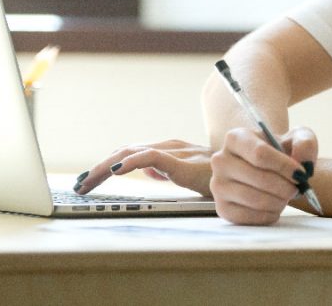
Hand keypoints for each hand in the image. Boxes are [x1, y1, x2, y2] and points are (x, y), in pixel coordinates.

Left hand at [73, 139, 212, 197]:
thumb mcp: (190, 174)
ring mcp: (177, 152)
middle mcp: (169, 147)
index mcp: (168, 150)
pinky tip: (116, 171)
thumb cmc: (225, 174)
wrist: (255, 171)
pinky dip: (131, 161)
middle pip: (124, 152)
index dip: (104, 165)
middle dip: (97, 169)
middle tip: (77, 185)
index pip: (128, 154)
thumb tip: (147, 171)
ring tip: (85, 181)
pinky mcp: (185, 162)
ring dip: (105, 167)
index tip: (85, 181)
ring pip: (132, 153)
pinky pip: (153, 158)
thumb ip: (169, 170)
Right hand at [209, 126, 317, 224]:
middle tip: (297, 189)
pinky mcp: (222, 208)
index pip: (260, 154)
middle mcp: (220, 160)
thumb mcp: (298, 138)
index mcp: (236, 137)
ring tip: (287, 196)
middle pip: (258, 178)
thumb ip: (305, 144)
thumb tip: (302, 163)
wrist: (268, 169)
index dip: (284, 166)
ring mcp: (217, 185)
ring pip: (253, 199)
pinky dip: (268, 215)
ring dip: (278, 201)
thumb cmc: (282, 152)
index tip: (301, 174)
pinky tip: (276, 206)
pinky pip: (248, 217)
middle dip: (284, 186)